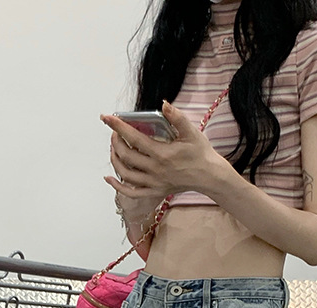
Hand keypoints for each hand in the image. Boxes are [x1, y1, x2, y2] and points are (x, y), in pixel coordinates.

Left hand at [101, 101, 223, 205]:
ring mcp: (153, 183)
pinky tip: (109, 178)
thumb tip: (164, 104)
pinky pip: (132, 193)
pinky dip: (118, 187)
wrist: (209, 176)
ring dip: (115, 160)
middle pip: (126, 155)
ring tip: (114, 148)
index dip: (118, 126)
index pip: (133, 137)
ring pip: (125, 174)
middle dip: (115, 141)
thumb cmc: (200, 153)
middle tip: (115, 131)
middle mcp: (155, 170)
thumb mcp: (191, 132)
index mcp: (162, 153)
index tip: (107, 118)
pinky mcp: (155, 191)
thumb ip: (177, 117)